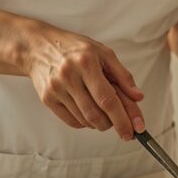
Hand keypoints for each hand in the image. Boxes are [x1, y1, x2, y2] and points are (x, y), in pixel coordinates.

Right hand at [21, 24, 145, 139]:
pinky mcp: (47, 99)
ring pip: (84, 120)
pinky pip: (71, 121)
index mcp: (87, 63)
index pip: (107, 98)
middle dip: (113, 124)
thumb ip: (122, 75)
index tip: (134, 130)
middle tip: (122, 126)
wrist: (39, 47)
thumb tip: (138, 97)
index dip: (122, 118)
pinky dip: (85, 123)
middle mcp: (69, 77)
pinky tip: (90, 113)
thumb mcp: (103, 53)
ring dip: (100, 123)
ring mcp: (56, 90)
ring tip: (105, 114)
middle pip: (95, 114)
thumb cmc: (75, 49)